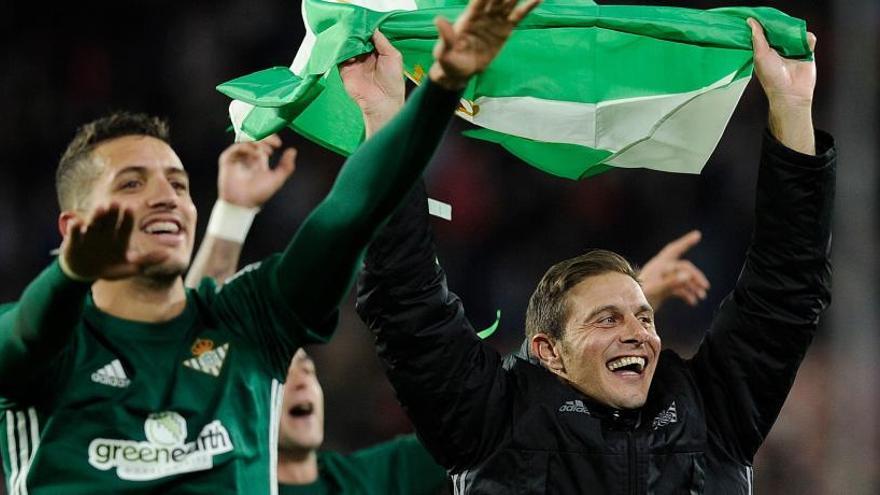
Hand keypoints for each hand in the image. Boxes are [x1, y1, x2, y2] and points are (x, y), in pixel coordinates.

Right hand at [60, 204, 168, 280]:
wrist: (86, 273)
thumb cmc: (111, 267)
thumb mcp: (130, 267)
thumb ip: (148, 260)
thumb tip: (169, 255)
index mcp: (120, 237)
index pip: (125, 225)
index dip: (127, 218)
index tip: (130, 208)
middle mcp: (105, 232)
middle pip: (110, 220)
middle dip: (112, 213)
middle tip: (116, 203)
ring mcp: (90, 235)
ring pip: (94, 223)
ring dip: (97, 216)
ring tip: (100, 208)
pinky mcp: (75, 241)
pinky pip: (74, 233)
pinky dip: (75, 228)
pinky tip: (77, 223)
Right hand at [218, 134, 296, 207]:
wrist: (243, 203)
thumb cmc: (258, 193)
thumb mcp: (277, 179)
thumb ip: (286, 166)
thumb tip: (293, 151)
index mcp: (258, 158)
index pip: (263, 140)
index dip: (271, 138)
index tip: (278, 143)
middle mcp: (247, 155)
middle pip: (254, 136)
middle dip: (265, 137)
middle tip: (273, 142)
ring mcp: (237, 156)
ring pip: (246, 139)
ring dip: (258, 142)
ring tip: (266, 151)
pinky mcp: (228, 159)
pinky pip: (236, 147)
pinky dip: (247, 147)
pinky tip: (255, 153)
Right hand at [339, 30, 404, 135]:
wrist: (382, 102)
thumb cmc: (392, 82)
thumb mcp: (393, 56)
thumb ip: (383, 41)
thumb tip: (373, 28)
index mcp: (378, 54)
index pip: (369, 37)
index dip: (366, 31)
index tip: (364, 24)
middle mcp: (366, 58)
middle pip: (357, 40)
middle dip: (356, 34)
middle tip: (355, 28)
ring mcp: (355, 64)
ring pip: (348, 47)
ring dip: (348, 41)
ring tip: (350, 36)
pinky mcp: (345, 70)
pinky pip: (340, 57)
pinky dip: (340, 50)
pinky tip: (344, 46)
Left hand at [429, 0, 540, 88]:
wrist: (460, 72)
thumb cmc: (449, 61)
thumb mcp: (445, 52)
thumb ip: (445, 37)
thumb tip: (438, 20)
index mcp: (469, 17)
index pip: (479, 0)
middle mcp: (484, 15)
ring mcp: (495, 21)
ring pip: (508, 3)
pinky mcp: (504, 30)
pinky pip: (517, 16)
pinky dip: (527, 7)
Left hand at [639, 230, 709, 310]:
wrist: (630, 310)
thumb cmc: (640, 298)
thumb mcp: (656, 289)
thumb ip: (672, 281)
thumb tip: (688, 274)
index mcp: (658, 265)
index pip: (675, 250)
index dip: (686, 241)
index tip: (697, 234)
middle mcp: (661, 270)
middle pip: (683, 267)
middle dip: (696, 276)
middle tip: (706, 287)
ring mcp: (663, 279)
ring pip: (683, 278)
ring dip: (693, 286)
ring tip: (701, 296)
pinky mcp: (663, 289)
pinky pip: (679, 288)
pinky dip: (687, 294)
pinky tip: (692, 302)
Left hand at [748, 18, 816, 153]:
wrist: (791, 93)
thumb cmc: (772, 78)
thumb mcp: (760, 55)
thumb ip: (757, 38)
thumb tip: (750, 22)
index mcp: (766, 50)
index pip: (766, 32)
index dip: (765, 24)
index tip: (764, 18)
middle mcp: (779, 49)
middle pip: (782, 29)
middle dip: (782, 26)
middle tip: (781, 25)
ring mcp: (793, 50)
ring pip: (796, 32)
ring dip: (795, 33)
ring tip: (791, 40)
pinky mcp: (807, 52)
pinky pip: (809, 39)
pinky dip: (807, 39)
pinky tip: (802, 46)